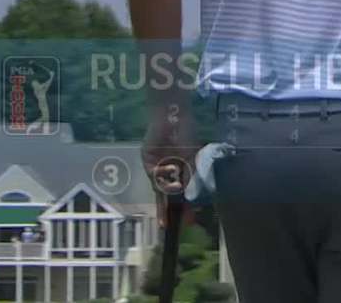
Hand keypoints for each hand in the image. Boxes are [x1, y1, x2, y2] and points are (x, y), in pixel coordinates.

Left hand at [142, 104, 197, 227]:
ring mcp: (157, 166)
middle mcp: (168, 170)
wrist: (172, 114)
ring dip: (166, 196)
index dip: (184, 207)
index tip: (188, 222)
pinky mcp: (147, 161)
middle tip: (169, 226)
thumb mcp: (192, 157)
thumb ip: (191, 177)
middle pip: (166, 195)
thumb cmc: (185, 132)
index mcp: (181, 169)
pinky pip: (154, 176)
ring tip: (172, 200)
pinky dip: (162, 177)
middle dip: (167, 210)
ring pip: (159, 187)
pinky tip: (171, 174)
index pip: (181, 193)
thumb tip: (191, 197)